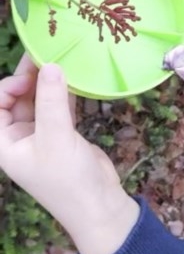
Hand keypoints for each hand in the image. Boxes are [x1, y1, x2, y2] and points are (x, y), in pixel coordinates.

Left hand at [0, 55, 138, 253]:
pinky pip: (58, 109)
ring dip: (48, 85)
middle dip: (29, 79)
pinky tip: (72, 82)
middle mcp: (20, 137)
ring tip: (59, 63)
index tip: (32, 74)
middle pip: (18, 100)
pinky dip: (64, 95)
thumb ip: (52, 101)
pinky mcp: (63, 134)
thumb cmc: (68, 177)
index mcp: (5, 143)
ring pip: (40, 103)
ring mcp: (43, 135)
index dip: (8, 86)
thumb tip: (51, 65)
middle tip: (45, 57)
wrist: (98, 202)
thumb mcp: (56, 138)